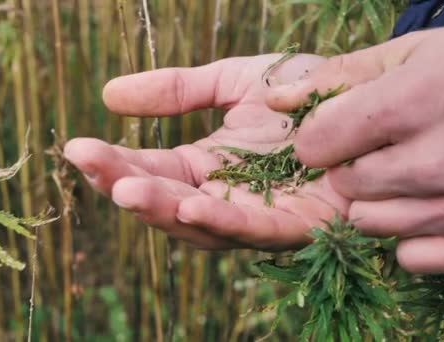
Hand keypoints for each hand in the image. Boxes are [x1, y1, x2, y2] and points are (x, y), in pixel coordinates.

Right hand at [65, 54, 349, 250]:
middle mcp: (224, 197)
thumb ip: (177, 91)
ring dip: (162, 211)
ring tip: (127, 190)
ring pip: (200, 226)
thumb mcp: (231, 81)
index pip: (149, 171)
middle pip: (165, 204)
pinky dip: (221, 222)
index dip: (113, 163)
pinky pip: (255, 230)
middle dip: (127, 187)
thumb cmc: (302, 92)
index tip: (76, 147)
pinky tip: (189, 207)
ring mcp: (257, 216)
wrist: (367, 94)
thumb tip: (107, 95)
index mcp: (205, 167)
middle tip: (91, 165)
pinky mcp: (297, 225)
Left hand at [266, 25, 443, 272]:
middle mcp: (437, 161)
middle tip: (383, 149)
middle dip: (349, 167)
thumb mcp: (414, 53)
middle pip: (344, 185)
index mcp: (414, 103)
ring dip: (377, 202)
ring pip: (371, 224)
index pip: (317, 144)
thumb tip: (274, 99)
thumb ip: (338, 76)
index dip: (319, 136)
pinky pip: (412, 256)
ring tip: (409, 174)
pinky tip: (433, 205)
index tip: (337, 129)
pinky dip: (413, 236)